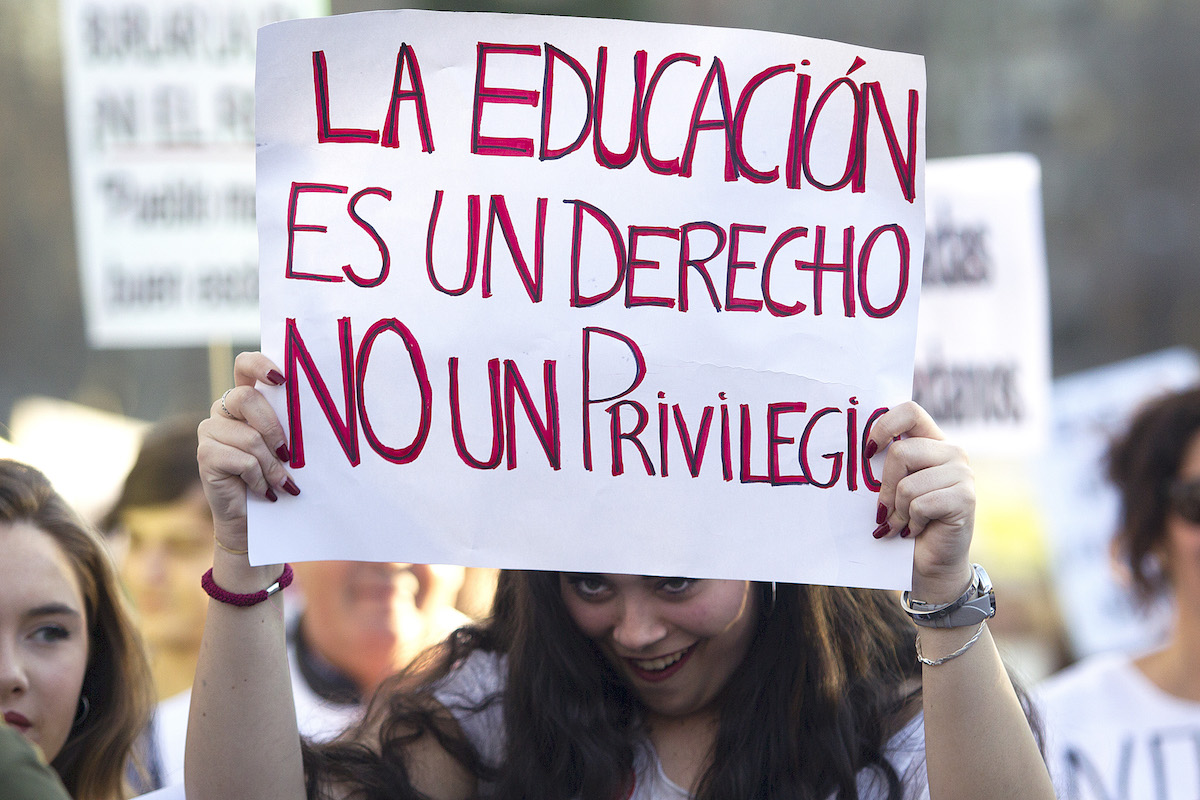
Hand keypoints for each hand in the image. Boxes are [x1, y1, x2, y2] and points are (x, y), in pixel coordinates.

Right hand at [196, 352, 296, 549]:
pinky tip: (263, 490)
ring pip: (250, 437)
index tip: (282, 379)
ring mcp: (209, 431)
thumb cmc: (275, 476)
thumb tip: (317, 411)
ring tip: (281, 483)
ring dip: (272, 465)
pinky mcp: (204, 455)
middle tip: (288, 453)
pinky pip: (243, 460)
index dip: (260, 365)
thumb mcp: (285, 445)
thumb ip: (289, 424)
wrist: (253, 518)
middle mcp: (223, 410)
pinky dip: (259, 479)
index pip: (244, 365)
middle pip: (247, 399)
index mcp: (244, 400)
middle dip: (273, 428)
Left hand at [867, 401, 974, 604]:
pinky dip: (910, 522)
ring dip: (898, 511)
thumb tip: (853, 449)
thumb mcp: (892, 488)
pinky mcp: (966, 497)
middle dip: (884, 487)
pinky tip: (917, 529)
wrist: (931, 562)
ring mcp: (962, 473)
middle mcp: (952, 451)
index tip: (868, 450)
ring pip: (908, 484)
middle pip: (901, 452)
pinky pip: (920, 504)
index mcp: (932, 442)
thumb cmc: (905, 522)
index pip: (909, 411)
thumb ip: (885, 466)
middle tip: (885, 510)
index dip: (884, 425)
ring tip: (903, 523)